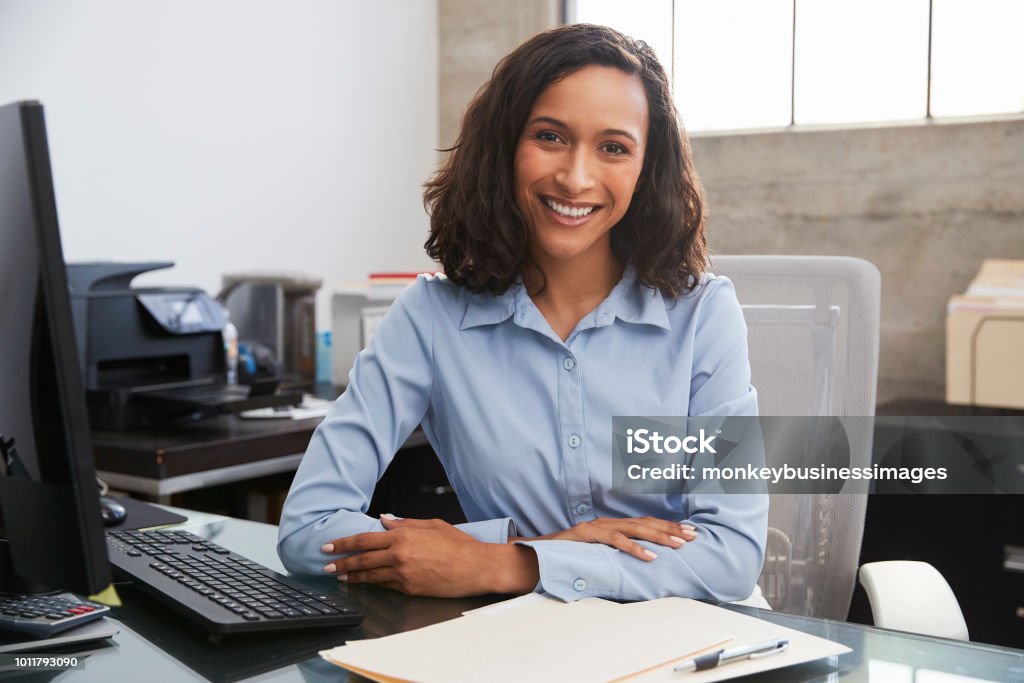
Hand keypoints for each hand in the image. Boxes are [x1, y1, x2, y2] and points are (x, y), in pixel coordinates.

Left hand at [320, 516, 536, 596]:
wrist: (476, 567)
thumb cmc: (458, 544)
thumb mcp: (432, 525)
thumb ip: (404, 523)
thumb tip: (383, 520)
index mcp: (403, 536)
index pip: (364, 540)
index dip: (343, 544)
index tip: (329, 546)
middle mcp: (399, 555)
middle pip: (361, 560)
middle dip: (340, 562)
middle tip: (326, 565)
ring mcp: (403, 574)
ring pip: (369, 576)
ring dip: (351, 577)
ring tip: (339, 576)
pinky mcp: (410, 589)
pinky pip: (385, 586)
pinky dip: (372, 584)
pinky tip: (363, 583)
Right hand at [521, 517, 697, 561]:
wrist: (536, 555)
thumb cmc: (567, 558)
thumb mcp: (596, 555)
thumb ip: (614, 555)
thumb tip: (640, 564)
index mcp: (611, 526)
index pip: (645, 523)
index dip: (668, 527)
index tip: (690, 532)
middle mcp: (607, 522)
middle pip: (645, 523)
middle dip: (671, 529)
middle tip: (692, 536)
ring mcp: (597, 527)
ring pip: (634, 529)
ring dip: (659, 536)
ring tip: (678, 545)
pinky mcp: (587, 534)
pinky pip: (615, 540)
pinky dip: (634, 548)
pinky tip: (650, 556)